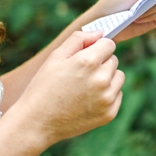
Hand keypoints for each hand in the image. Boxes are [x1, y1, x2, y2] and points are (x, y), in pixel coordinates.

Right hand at [14, 30, 124, 146]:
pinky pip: (117, 95)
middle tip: (80, 75)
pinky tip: (88, 100)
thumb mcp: (55, 57)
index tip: (86, 55)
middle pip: (114, 60)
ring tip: (84, 87)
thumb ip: (79, 39)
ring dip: (107, 78)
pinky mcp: (110, 113)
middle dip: (101, 63)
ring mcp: (107, 98)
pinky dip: (107, 95)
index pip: (109, 44)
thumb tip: (101, 33)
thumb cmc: (43, 87)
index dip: (97, 48)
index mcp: (88, 62)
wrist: (37, 122)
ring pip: (118, 77)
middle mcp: (101, 79)